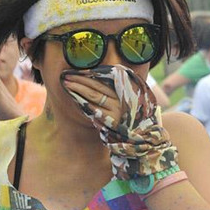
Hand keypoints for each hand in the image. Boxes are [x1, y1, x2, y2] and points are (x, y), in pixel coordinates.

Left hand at [62, 65, 176, 179]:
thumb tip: (97, 82)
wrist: (144, 139)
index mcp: (124, 94)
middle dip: (80, 80)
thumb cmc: (134, 121)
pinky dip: (83, 103)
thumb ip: (116, 94)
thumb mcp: (128, 104)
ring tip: (66, 83)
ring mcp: (115, 111)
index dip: (89, 76)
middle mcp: (120, 101)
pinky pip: (94, 110)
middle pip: (96, 88)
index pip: (103, 82)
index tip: (77, 71)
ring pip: (94, 97)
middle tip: (66, 75)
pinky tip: (74, 98)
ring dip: (79, 89)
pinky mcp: (111, 122)